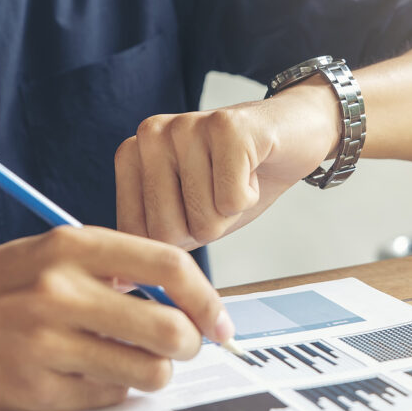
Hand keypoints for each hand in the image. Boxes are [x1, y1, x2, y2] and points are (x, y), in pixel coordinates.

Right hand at [0, 227, 233, 410]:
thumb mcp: (49, 251)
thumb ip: (110, 265)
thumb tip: (178, 296)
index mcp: (72, 246)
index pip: (169, 265)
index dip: (208, 298)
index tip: (220, 321)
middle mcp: (62, 290)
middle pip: (170, 329)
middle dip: (188, 344)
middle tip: (181, 347)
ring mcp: (47, 343)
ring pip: (146, 372)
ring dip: (152, 372)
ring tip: (132, 362)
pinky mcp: (34, 389)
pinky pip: (106, 398)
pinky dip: (111, 390)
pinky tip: (89, 375)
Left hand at [115, 79, 339, 248]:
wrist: (293, 131)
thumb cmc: (237, 177)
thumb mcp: (187, 214)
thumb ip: (152, 241)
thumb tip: (118, 286)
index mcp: (132, 154)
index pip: (136, 235)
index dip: (178, 238)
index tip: (196, 205)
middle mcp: (151, 134)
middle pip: (167, 231)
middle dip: (206, 225)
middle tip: (219, 190)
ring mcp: (187, 125)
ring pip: (203, 218)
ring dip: (231, 210)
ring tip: (237, 176)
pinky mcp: (227, 125)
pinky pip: (232, 199)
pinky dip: (251, 195)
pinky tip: (253, 167)